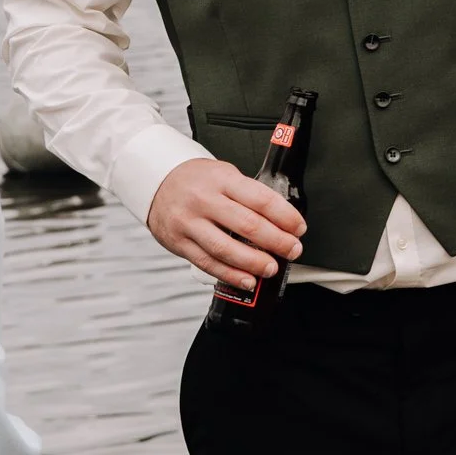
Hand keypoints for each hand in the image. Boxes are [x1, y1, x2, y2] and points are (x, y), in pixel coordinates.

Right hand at [146, 158, 304, 289]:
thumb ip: (249, 194)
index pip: (261, 199)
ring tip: (271, 268)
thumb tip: (281, 219)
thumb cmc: (197, 180)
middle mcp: (205, 200)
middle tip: (292, 250)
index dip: (285, 217)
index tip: (298, 228)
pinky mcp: (179, 242)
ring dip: (253, 262)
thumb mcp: (224, 174)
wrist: (157, 181)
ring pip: (225, 248)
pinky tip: (247, 280)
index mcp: (222, 179)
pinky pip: (207, 263)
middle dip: (277, 241)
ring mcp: (189, 222)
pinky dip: (230, 275)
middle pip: (247, 225)